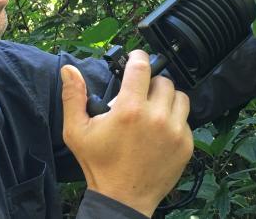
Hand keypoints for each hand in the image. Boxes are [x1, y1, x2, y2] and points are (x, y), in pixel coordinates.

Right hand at [60, 50, 193, 216]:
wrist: (122, 199)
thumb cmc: (99, 165)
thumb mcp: (76, 131)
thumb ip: (73, 96)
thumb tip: (69, 69)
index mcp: (130, 109)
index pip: (142, 66)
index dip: (138, 56)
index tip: (135, 57)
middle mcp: (157, 117)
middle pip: (162, 81)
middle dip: (149, 84)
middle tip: (138, 96)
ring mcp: (175, 131)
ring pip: (179, 97)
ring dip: (166, 99)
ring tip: (151, 111)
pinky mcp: (186, 144)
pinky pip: (185, 119)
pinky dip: (174, 119)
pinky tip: (159, 130)